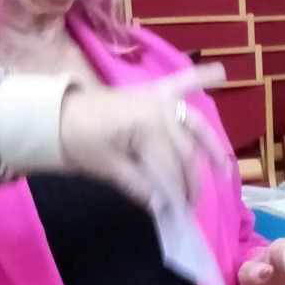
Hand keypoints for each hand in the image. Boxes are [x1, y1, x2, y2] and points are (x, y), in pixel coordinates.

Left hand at [59, 65, 232, 208]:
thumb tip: (161, 207)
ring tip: (224, 169)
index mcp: (148, 127)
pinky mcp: (154, 92)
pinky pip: (182, 82)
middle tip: (191, 203)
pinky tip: (221, 72)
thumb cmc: (80, 141)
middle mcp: (160, 110)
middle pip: (185, 151)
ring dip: (212, 146)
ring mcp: (159, 99)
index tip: (178, 212)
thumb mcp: (107, 168)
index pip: (171, 166)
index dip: (177, 191)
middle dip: (191, 179)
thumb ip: (138, 186)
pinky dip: (200, 76)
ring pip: (195, 125)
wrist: (59, 113)